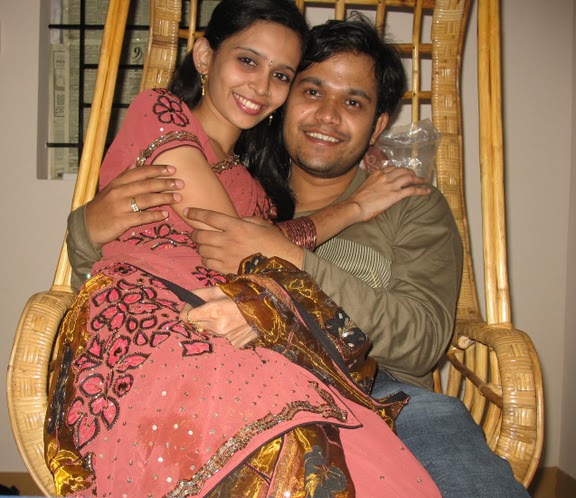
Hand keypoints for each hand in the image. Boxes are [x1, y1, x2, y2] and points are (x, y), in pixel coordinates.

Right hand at [86, 163, 183, 247]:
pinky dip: (154, 215)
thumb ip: (124, 175)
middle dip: (165, 183)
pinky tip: (164, 214)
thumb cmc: (102, 207)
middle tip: (181, 183)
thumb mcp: (110, 188)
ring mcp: (120, 206)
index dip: (157, 170)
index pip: (140, 172)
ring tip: (177, 198)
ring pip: (146, 199)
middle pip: (146, 185)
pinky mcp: (121, 221)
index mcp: (118, 183)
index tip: (172, 169)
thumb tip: (136, 162)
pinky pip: (141, 217)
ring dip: (164, 198)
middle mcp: (119, 192)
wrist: (86, 227)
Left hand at [179, 286, 257, 347]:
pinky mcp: (235, 343)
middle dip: (202, 316)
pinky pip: (224, 337)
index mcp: (213, 311)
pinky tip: (237, 323)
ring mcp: (227, 337)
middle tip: (216, 308)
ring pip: (211, 331)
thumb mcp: (220, 288)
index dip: (187, 310)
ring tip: (229, 314)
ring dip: (215, 324)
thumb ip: (200, 294)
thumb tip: (186, 299)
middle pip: (198, 324)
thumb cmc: (244, 294)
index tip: (193, 306)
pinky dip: (227, 331)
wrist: (269, 306)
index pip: (185, 317)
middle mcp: (218, 327)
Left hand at [183, 208, 302, 272]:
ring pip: (202, 249)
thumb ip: (245, 219)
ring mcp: (226, 255)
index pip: (210, 217)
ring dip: (200, 246)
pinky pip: (207, 263)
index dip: (196, 213)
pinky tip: (211, 257)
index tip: (188, 211)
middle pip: (201, 235)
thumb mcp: (261, 224)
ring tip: (205, 246)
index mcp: (237, 226)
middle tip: (196, 233)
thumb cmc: (275, 242)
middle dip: (194, 233)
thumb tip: (234, 220)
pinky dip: (205, 259)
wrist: (282, 264)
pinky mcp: (227, 269)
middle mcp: (228, 240)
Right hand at [348, 166, 431, 220]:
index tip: (405, 172)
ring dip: (418, 179)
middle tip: (416, 176)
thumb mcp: (364, 186)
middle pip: (403, 170)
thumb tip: (375, 187)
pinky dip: (422, 190)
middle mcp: (386, 176)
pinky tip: (428, 191)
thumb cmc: (356, 200)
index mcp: (377, 173)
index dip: (401, 169)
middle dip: (412, 172)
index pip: (393, 168)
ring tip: (423, 182)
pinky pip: (412, 190)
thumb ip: (372, 183)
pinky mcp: (395, 195)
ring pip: (409, 178)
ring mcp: (391, 185)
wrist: (355, 206)